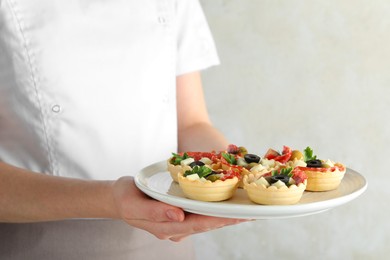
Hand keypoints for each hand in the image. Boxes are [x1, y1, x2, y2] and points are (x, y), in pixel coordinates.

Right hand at [112, 176, 247, 241]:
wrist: (119, 198)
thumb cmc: (126, 198)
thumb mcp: (134, 204)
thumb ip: (155, 211)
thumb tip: (178, 215)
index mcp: (166, 227)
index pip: (197, 224)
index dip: (218, 220)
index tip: (237, 216)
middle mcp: (175, 228)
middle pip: (207, 224)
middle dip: (230, 219)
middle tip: (253, 213)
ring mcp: (178, 222)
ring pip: (206, 221)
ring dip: (227, 216)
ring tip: (248, 210)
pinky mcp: (180, 215)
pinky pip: (201, 214)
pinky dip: (216, 210)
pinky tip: (228, 205)